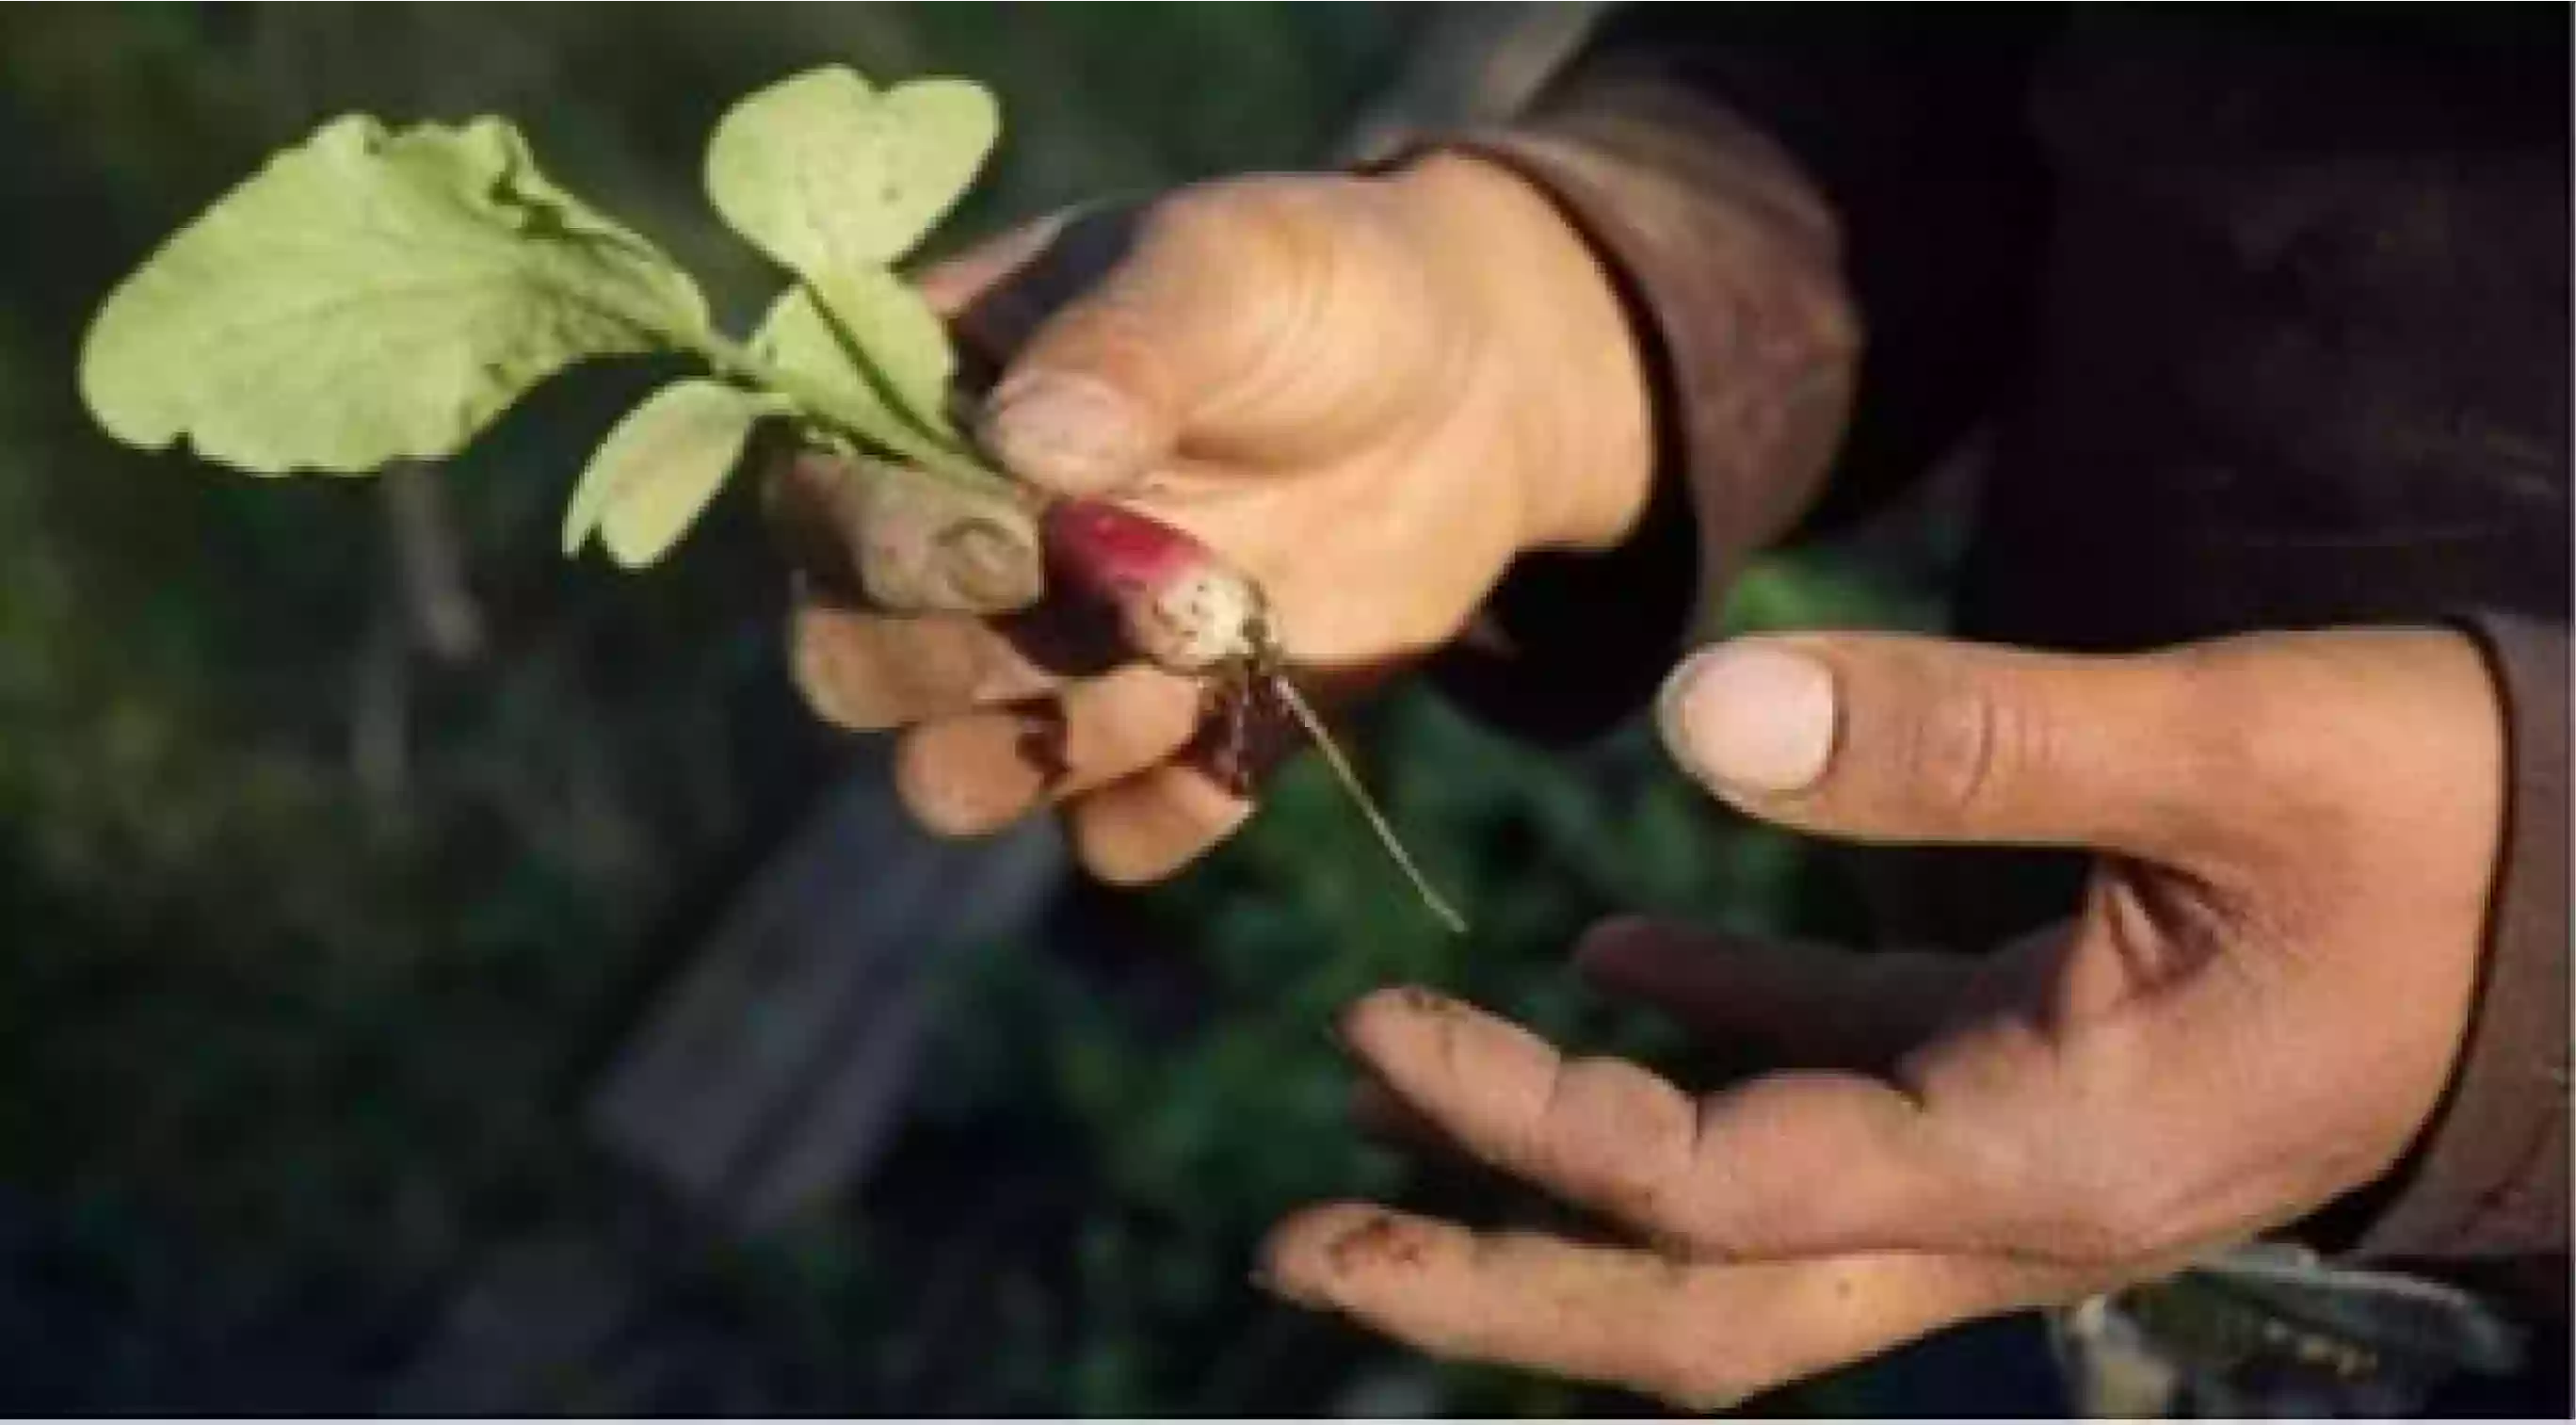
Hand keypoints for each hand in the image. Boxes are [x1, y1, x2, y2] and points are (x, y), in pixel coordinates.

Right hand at [775, 154, 1652, 881]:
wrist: (1468, 390)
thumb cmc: (1314, 292)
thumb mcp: (1226, 270)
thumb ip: (1121, 347)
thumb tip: (1020, 442)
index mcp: (922, 401)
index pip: (809, 506)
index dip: (883, 545)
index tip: (1020, 534)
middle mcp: (952, 549)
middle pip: (849, 668)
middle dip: (973, 658)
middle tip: (1134, 597)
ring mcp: (1050, 662)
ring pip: (955, 779)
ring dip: (1067, 742)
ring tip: (1204, 640)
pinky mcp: (1158, 750)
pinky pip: (1113, 841)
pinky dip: (1174, 806)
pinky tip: (1256, 707)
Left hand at [1259, 627, 2503, 1408]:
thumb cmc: (2463, 819)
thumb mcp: (2225, 750)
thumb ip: (1964, 740)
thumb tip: (1692, 722)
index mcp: (2041, 1156)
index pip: (1710, 1188)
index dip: (1527, 1129)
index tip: (1378, 1035)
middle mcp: (2009, 1193)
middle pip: (1698, 1303)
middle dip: (1492, 1292)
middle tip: (1296, 1256)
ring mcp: (2017, 1144)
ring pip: (1748, 1208)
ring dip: (1571, 1172)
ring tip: (1398, 1109)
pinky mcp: (2038, 1069)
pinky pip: (1836, 1082)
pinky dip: (1712, 1032)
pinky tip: (1612, 961)